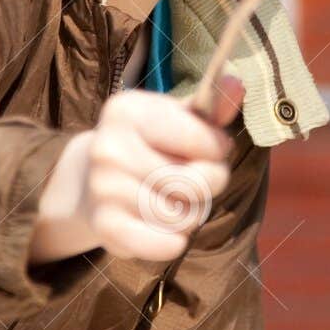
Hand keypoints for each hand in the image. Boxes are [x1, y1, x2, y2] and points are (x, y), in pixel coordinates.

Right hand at [30, 74, 244, 263]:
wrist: (91, 179)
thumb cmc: (149, 144)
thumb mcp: (177, 118)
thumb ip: (211, 107)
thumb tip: (238, 84)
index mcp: (127, 110)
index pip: (202, 139)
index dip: (218, 149)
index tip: (210, 149)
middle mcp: (109, 147)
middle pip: (197, 182)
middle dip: (209, 185)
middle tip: (195, 179)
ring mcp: (103, 188)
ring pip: (183, 215)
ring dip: (192, 214)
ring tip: (175, 200)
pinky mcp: (104, 226)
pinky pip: (163, 244)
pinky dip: (174, 241)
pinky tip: (164, 227)